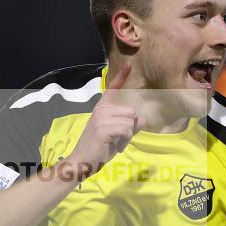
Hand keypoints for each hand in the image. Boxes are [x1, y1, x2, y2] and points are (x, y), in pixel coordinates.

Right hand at [63, 61, 144, 179]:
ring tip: (115, 143)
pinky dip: (124, 141)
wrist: (83, 161)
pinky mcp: (103, 128)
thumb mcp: (118, 135)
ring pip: (129, 122)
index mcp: (102, 108)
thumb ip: (129, 126)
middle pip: (131, 111)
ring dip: (127, 136)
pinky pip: (126, 130)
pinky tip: (115, 147)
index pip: (113, 89)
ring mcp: (101, 118)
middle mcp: (101, 109)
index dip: (121, 76)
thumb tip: (142, 118)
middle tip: (118, 139)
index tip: (129, 64)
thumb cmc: (100, 149)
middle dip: (129, 128)